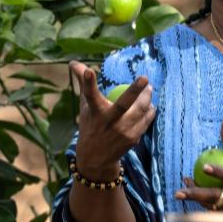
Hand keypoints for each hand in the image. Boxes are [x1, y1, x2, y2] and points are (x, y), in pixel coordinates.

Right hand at [69, 61, 154, 180]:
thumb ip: (83, 83)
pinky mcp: (133, 138)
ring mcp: (122, 131)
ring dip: (147, 97)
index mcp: (94, 112)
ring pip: (141, 110)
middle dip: (135, 90)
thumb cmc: (90, 125)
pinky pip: (146, 119)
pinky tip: (150, 105)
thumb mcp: (85, 106)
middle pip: (124, 104)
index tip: (89, 71)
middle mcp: (108, 122)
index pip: (89, 94)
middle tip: (144, 78)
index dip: (88, 82)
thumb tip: (73, 62)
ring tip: (148, 88)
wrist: (96, 159)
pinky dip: (149, 110)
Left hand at [175, 119, 222, 212]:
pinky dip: (204, 206)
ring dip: (195, 200)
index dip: (216, 171)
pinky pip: (215, 212)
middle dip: (195, 195)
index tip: (203, 167)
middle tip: (178, 192)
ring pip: (211, 206)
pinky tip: (195, 198)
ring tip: (183, 191)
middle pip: (213, 197)